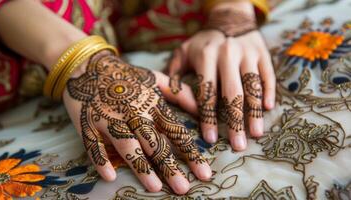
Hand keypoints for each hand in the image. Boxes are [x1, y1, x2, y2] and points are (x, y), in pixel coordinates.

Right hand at [62, 51, 210, 193]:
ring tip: (154, 186)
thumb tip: (202, 108)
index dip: (191, 153)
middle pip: (154, 143)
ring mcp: (109, 118)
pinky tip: (110, 176)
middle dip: (169, 166)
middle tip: (182, 188)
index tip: (204, 172)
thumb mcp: (156, 79)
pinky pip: (94, 144)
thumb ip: (179, 92)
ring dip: (140, 166)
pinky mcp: (88, 123)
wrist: (90, 64)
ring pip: (127, 145)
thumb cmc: (127, 76)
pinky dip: (101, 159)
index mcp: (152, 104)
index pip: (175, 131)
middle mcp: (134, 113)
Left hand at [168, 1, 274, 150]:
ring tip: (255, 133)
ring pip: (253, 86)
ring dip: (254, 112)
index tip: (210, 139)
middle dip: (235, 122)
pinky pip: (268, 75)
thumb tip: (166, 97)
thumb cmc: (203, 42)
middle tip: (238, 145)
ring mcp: (248, 54)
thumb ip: (174, 74)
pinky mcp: (263, 54)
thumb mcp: (183, 53)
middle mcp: (228, 54)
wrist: (229, 18)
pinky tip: (267, 108)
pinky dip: (268, 92)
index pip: (207, 92)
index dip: (208, 117)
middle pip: (232, 93)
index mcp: (206, 56)